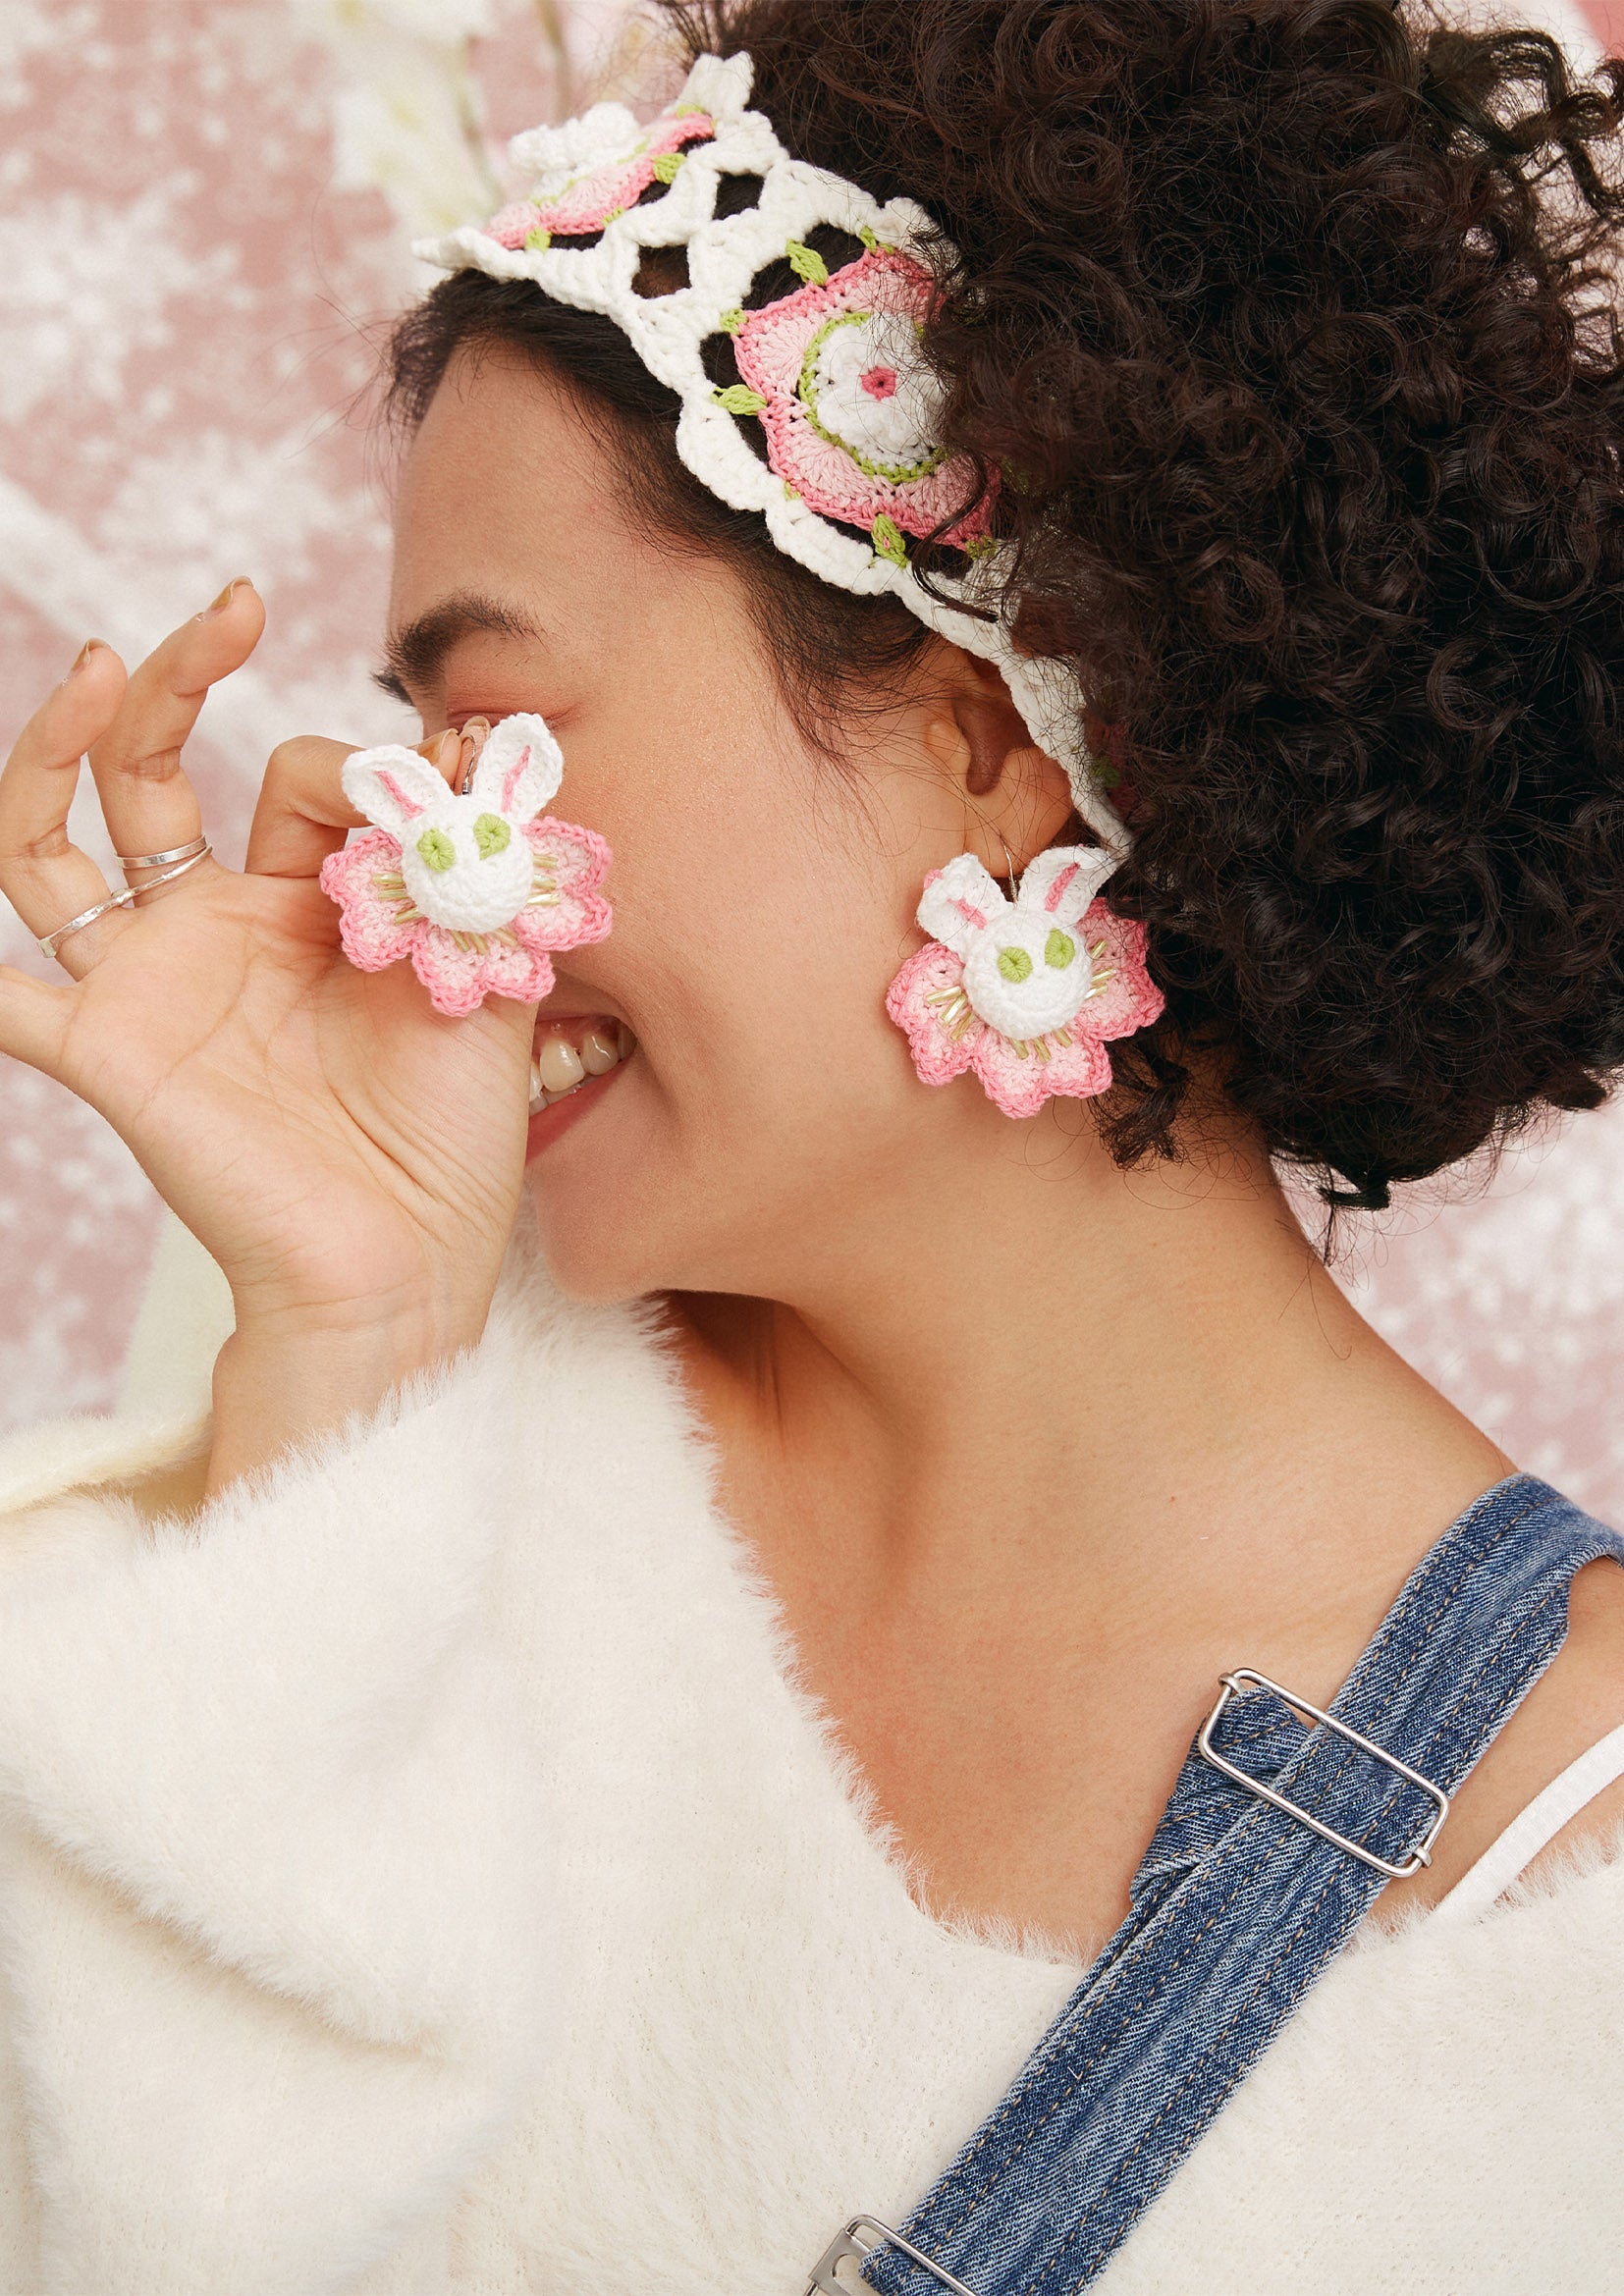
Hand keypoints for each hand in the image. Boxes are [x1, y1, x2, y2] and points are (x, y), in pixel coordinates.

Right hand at [0, 588, 538, 1476]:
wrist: (413, 1264)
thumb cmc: (451, 1137)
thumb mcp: (487, 974)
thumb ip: (474, 861)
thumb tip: (471, 734)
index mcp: (300, 906)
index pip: (296, 780)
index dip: (365, 766)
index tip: (449, 773)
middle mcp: (211, 930)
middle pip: (151, 774)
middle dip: (178, 680)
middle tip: (231, 608)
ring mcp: (149, 985)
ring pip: (51, 845)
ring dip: (56, 749)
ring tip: (97, 661)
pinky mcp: (108, 1053)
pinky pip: (6, 996)